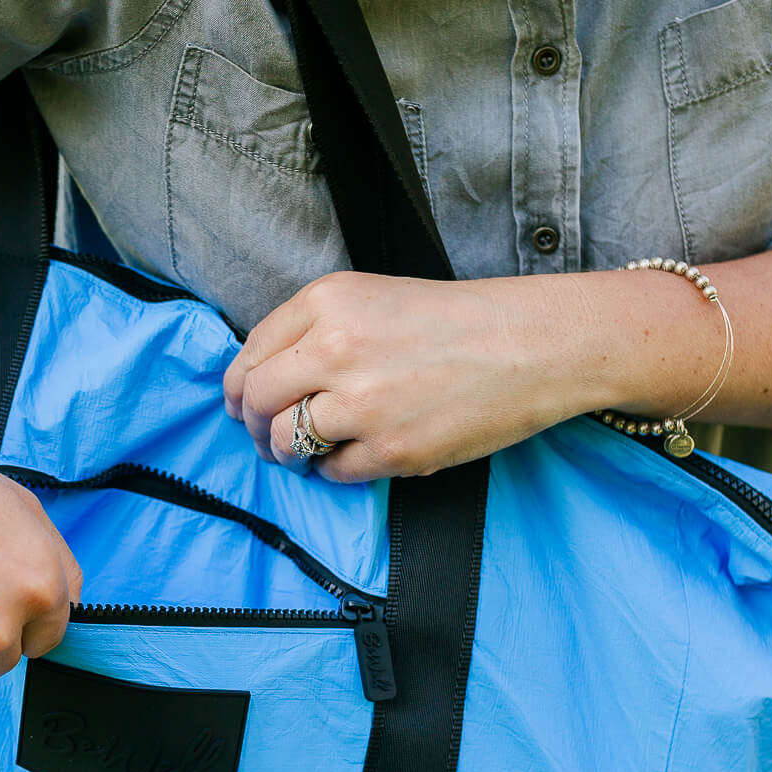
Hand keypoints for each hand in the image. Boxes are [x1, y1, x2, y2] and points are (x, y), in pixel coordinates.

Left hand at [222, 270, 611, 480]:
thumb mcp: (373, 299)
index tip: (242, 405)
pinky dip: (334, 469)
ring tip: (304, 452)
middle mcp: (336, 348)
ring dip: (287, 453)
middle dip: (252, 425)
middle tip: (264, 437)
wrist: (534, 346)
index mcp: (328, 301)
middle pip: (257, 400)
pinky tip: (352, 455)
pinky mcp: (391, 450)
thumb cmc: (455, 321)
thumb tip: (260, 381)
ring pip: (286, 442)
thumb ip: (313, 330)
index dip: (238, 388)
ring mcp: (363, 403)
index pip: (251, 353)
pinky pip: (333, 472)